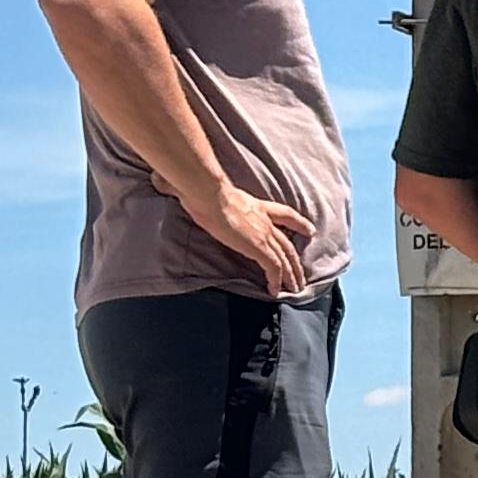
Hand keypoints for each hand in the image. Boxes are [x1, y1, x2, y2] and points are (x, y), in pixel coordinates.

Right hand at [182, 178, 314, 297]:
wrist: (210, 194)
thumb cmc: (205, 190)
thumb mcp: (212, 192)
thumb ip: (206, 194)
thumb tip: (168, 185)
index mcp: (258, 206)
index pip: (285, 215)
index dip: (299, 224)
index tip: (309, 231)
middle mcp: (265, 221)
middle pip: (288, 244)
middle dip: (295, 262)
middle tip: (302, 275)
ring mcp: (264, 235)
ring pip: (285, 259)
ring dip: (291, 276)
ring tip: (296, 288)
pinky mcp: (259, 248)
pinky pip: (273, 269)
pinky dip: (276, 281)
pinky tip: (276, 291)